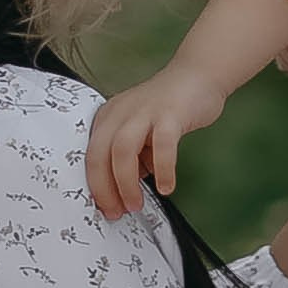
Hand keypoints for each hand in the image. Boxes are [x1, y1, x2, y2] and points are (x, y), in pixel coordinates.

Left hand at [87, 60, 228, 214]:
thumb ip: (130, 158)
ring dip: (126, 183)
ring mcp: (144, 112)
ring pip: (122, 151)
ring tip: (135, 204)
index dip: (94, 186)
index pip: (90, 156)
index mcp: (108, 117)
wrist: (197, 76)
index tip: (104, 208)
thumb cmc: (167, 107)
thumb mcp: (139, 132)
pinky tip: (166, 187)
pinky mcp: (170, 114)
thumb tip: (124, 190)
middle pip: (98, 154)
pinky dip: (162, 170)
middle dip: (104, 189)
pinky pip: (162, 145)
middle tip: (115, 212)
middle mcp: (121, 113)